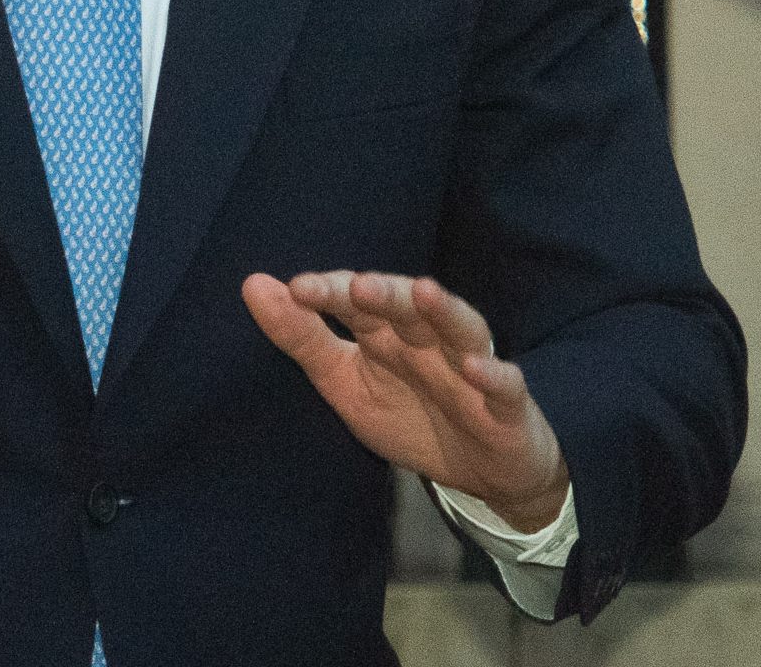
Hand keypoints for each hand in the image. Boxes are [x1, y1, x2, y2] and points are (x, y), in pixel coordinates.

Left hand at [243, 270, 569, 531]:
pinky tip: (474, 366)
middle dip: (384, 293)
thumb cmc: (411, 418)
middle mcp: (429, 340)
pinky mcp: (508, 406)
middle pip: (408, 307)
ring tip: (422, 293)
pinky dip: (493, 374)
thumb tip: (253, 284)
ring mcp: (471, 369)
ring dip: (443, 312)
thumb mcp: (346, 384)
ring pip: (460, 330)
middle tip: (358, 286)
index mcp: (386, 333)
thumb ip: (302, 338)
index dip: (331, 293)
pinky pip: (506, 386)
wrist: (483, 476)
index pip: (357, 301)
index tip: (296, 289)